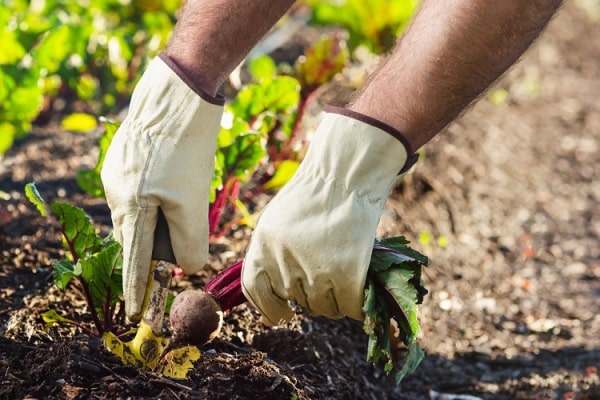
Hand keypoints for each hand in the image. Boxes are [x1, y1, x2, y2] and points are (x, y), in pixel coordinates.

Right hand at [101, 55, 223, 320]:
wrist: (178, 90)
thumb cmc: (189, 147)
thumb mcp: (193, 200)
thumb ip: (189, 241)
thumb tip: (187, 268)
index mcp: (130, 205)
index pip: (134, 259)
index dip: (137, 287)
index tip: (135, 312)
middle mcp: (116, 192)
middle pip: (144, 233)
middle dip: (168, 236)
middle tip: (192, 212)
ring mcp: (118, 172)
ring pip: (147, 210)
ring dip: (169, 212)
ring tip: (189, 184)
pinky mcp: (126, 156)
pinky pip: (145, 188)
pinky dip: (165, 192)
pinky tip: (180, 171)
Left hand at [241, 108, 414, 324]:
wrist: (345, 177)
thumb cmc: (312, 196)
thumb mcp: (276, 221)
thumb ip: (270, 254)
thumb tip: (270, 293)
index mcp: (262, 247)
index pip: (255, 291)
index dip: (268, 308)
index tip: (282, 313)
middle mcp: (284, 262)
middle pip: (296, 300)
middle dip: (310, 295)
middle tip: (325, 276)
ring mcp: (315, 271)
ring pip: (323, 307)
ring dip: (334, 300)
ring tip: (343, 277)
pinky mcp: (346, 275)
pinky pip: (349, 307)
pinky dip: (355, 305)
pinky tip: (358, 291)